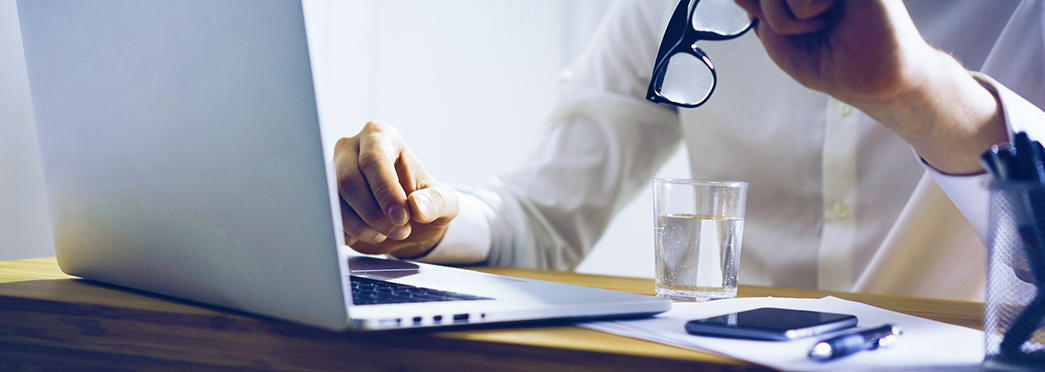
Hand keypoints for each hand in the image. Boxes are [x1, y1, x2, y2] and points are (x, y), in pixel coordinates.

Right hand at [334, 122, 458, 257]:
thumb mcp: (445, 202)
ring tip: (387, 234)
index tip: (402, 217)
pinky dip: (349, 232)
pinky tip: (370, 235)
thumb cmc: (425, 202)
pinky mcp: (326, 197)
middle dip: (374, 213)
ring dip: (361, 226)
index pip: (374, 160)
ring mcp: (334, 172)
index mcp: (381, 136)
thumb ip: (437, 201)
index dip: (386, 191)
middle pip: (349, 180)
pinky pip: (327, 215)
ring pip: (334, 200)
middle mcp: (352, 149)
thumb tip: (417, 206)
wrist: (408, 223)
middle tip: (400, 231)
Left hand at [735, 0, 1006, 173]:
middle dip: (770, 12)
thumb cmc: (833, 63)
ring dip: (784, 16)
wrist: (875, 82)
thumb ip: (760, 12)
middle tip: (801, 28)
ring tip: (817, 24)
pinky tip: (828, 16)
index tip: (773, 24)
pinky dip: (802, 10)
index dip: (760, 7)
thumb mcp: (781, 40)